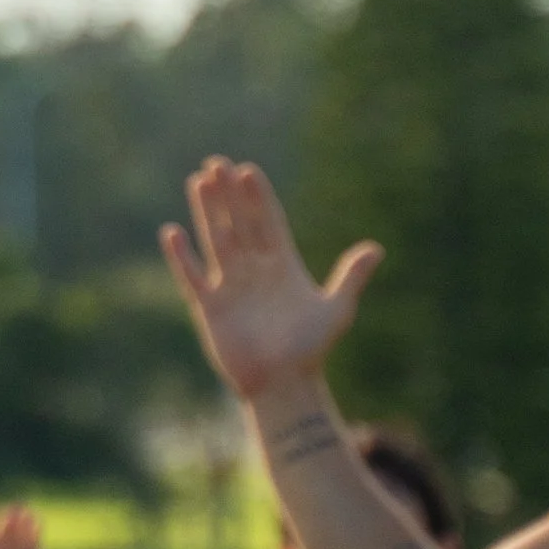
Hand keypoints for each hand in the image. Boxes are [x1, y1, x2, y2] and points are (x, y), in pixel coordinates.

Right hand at [160, 159, 380, 400]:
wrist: (284, 386)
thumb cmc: (311, 351)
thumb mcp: (336, 311)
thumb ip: (350, 278)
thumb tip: (376, 249)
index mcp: (283, 266)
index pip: (269, 222)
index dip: (259, 197)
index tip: (249, 170)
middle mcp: (255, 271)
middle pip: (239, 223)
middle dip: (229, 194)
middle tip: (217, 163)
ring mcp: (231, 287)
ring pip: (216, 240)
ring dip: (207, 212)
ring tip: (198, 182)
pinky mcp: (211, 308)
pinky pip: (192, 277)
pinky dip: (182, 257)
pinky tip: (172, 232)